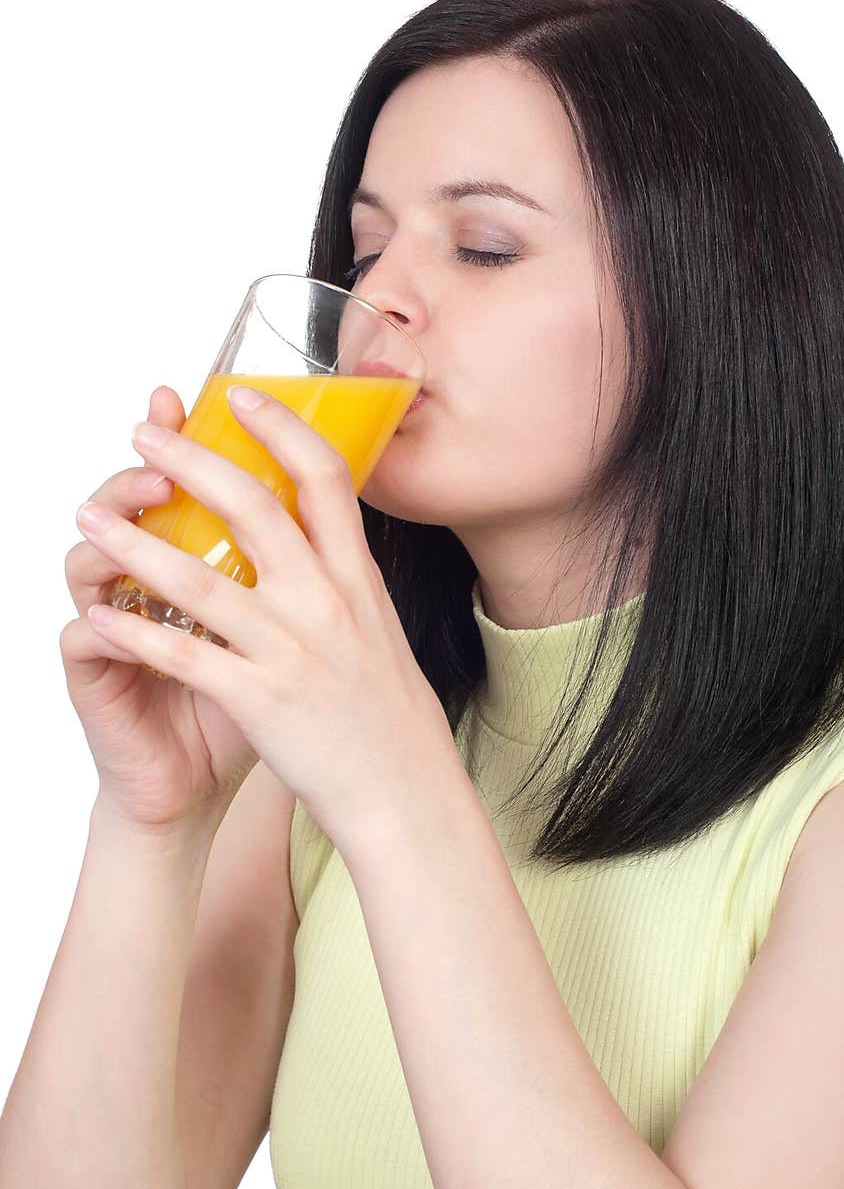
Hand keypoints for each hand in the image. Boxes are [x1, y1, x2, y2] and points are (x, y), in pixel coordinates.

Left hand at [76, 385, 459, 848]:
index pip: (324, 479)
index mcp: (358, 579)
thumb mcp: (379, 629)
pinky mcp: (261, 700)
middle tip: (145, 436)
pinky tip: (102, 614)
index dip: (281, 428)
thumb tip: (322, 534)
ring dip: (137, 544)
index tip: (241, 396)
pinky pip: (185, 657)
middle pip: (254, 508)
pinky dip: (137, 633)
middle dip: (191, 462)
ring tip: (92, 519)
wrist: (407, 791)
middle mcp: (326, 603)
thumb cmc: (390, 715)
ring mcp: (293, 650)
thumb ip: (346, 579)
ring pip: (201, 580)